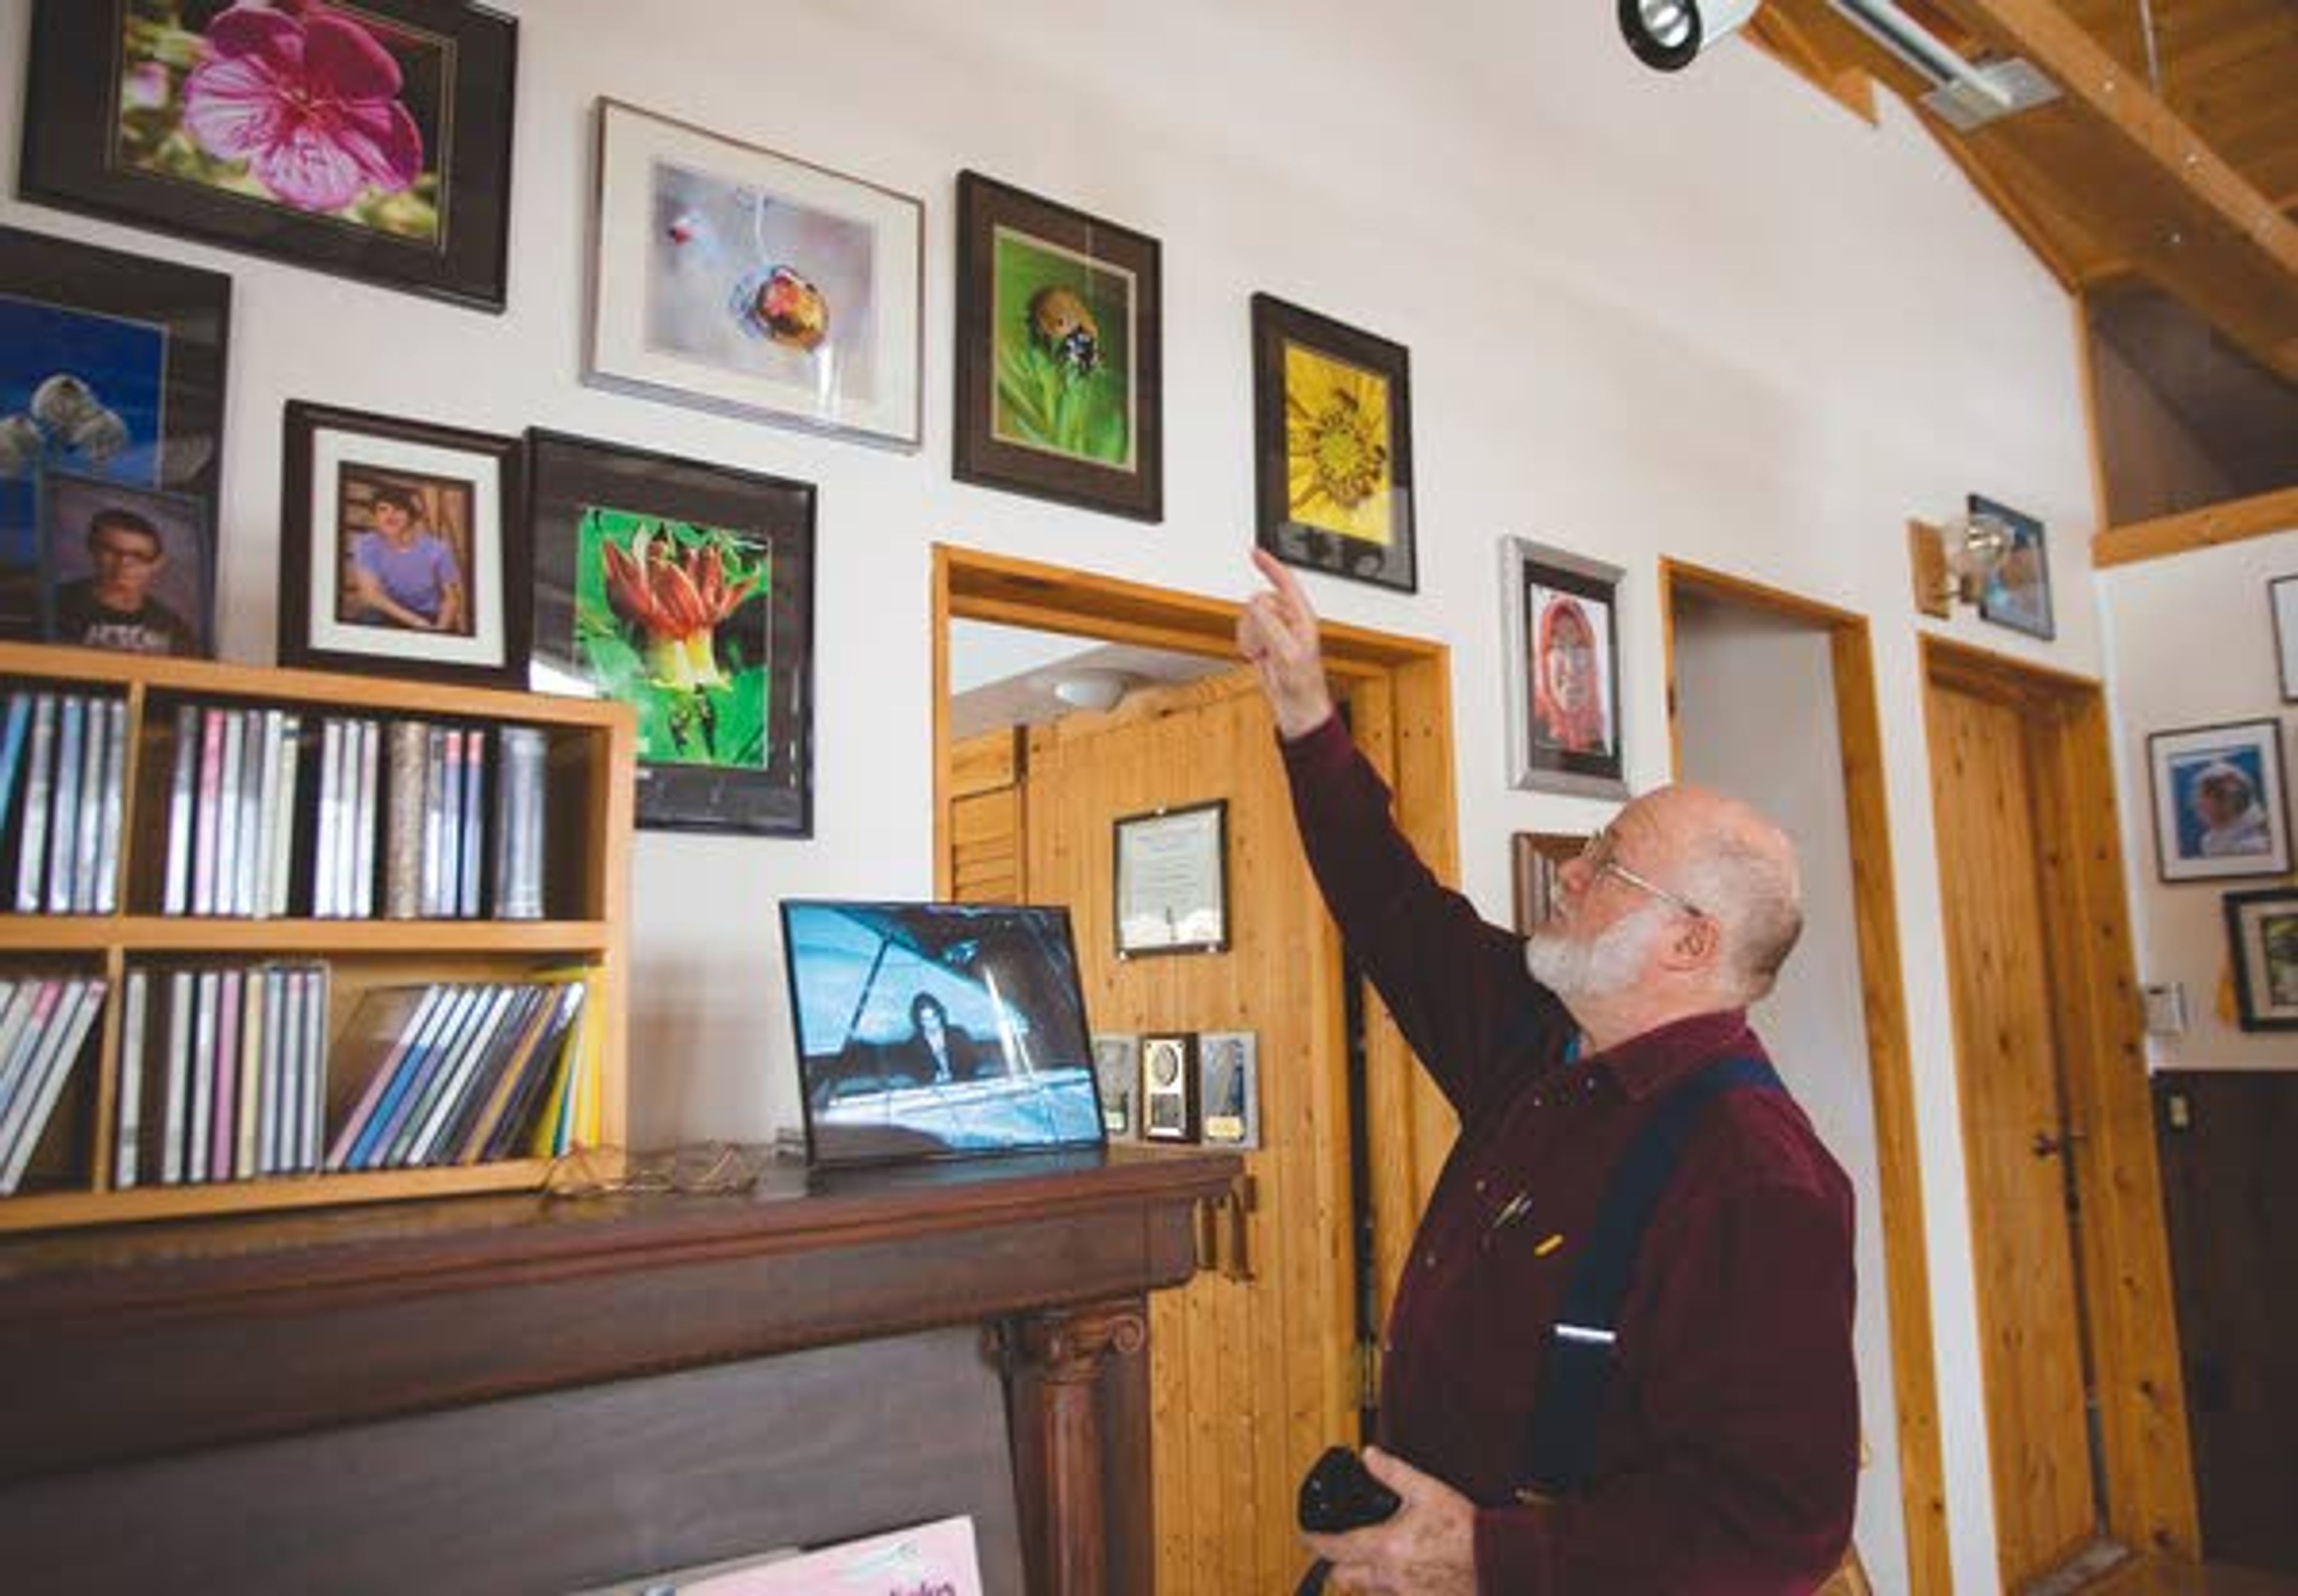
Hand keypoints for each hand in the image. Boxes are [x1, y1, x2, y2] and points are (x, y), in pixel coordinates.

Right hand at [1238, 548, 1334, 739]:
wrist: (1297, 709)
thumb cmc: (1304, 686)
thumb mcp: (1288, 653)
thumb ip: (1271, 625)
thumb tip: (1255, 602)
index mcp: (1303, 618)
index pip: (1285, 582)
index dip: (1270, 566)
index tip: (1254, 552)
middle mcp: (1290, 621)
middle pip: (1261, 601)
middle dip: (1255, 622)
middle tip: (1263, 644)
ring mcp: (1276, 632)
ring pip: (1250, 616)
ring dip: (1250, 634)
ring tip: (1262, 653)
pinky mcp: (1265, 643)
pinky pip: (1245, 631)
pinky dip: (1246, 643)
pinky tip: (1256, 657)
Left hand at [1303, 1448, 1475, 1595]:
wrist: (1497, 1561)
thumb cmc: (1465, 1530)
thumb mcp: (1427, 1491)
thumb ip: (1394, 1472)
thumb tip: (1370, 1455)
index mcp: (1385, 1547)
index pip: (1333, 1548)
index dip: (1313, 1540)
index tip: (1306, 1534)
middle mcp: (1388, 1577)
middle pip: (1341, 1578)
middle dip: (1336, 1563)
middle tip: (1340, 1548)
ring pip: (1365, 1591)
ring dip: (1364, 1576)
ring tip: (1378, 1557)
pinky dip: (1388, 1587)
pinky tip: (1403, 1572)